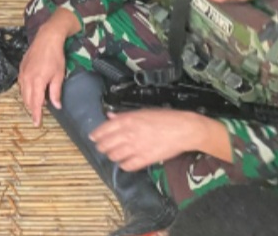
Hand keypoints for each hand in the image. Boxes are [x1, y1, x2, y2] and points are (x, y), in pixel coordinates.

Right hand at [17, 9, 78, 126]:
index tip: (36, 124)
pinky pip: (21, 84)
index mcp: (37, 82)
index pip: (35, 103)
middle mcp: (27, 79)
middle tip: (38, 115)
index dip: (36, 114)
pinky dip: (26, 91)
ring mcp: (22, 73)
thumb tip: (56, 106)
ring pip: (23, 92)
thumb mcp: (59, 75)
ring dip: (29, 99)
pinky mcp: (21, 68)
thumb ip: (56, 92)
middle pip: (27, 99)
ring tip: (37, 103)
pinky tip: (32, 90)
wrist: (46, 39)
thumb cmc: (55, 57)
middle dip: (32, 108)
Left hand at [90, 109, 211, 170]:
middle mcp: (128, 134)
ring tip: (113, 154)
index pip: (104, 129)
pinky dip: (124, 165)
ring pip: (114, 156)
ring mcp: (136, 147)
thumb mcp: (142, 111)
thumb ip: (124, 115)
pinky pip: (128, 166)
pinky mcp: (145, 159)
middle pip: (106, 144)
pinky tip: (125, 162)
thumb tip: (110, 116)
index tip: (93, 137)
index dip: (96, 135)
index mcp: (127, 120)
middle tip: (102, 147)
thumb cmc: (165, 118)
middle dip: (101, 146)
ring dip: (111, 156)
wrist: (183, 129)